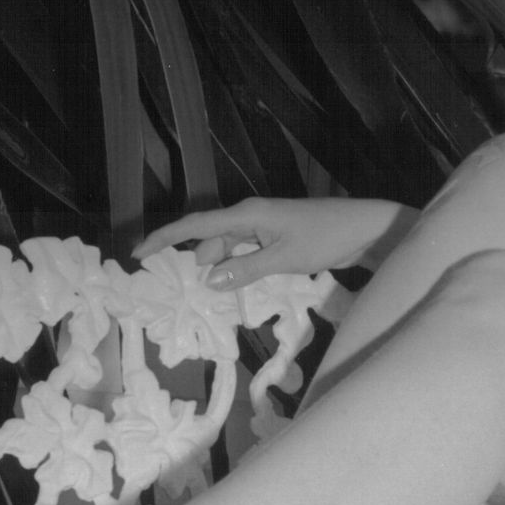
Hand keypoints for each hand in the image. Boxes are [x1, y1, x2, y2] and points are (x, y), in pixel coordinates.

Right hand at [132, 197, 413, 289]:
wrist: (367, 228)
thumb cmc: (327, 238)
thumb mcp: (284, 258)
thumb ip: (245, 269)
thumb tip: (208, 280)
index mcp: (247, 214)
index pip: (196, 225)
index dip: (165, 238)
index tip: (137, 253)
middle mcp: (251, 215)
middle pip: (209, 237)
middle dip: (192, 258)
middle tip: (179, 288)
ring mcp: (265, 225)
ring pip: (228, 245)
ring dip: (218, 265)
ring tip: (211, 291)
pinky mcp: (277, 235)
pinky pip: (245, 249)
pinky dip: (236, 265)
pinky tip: (236, 282)